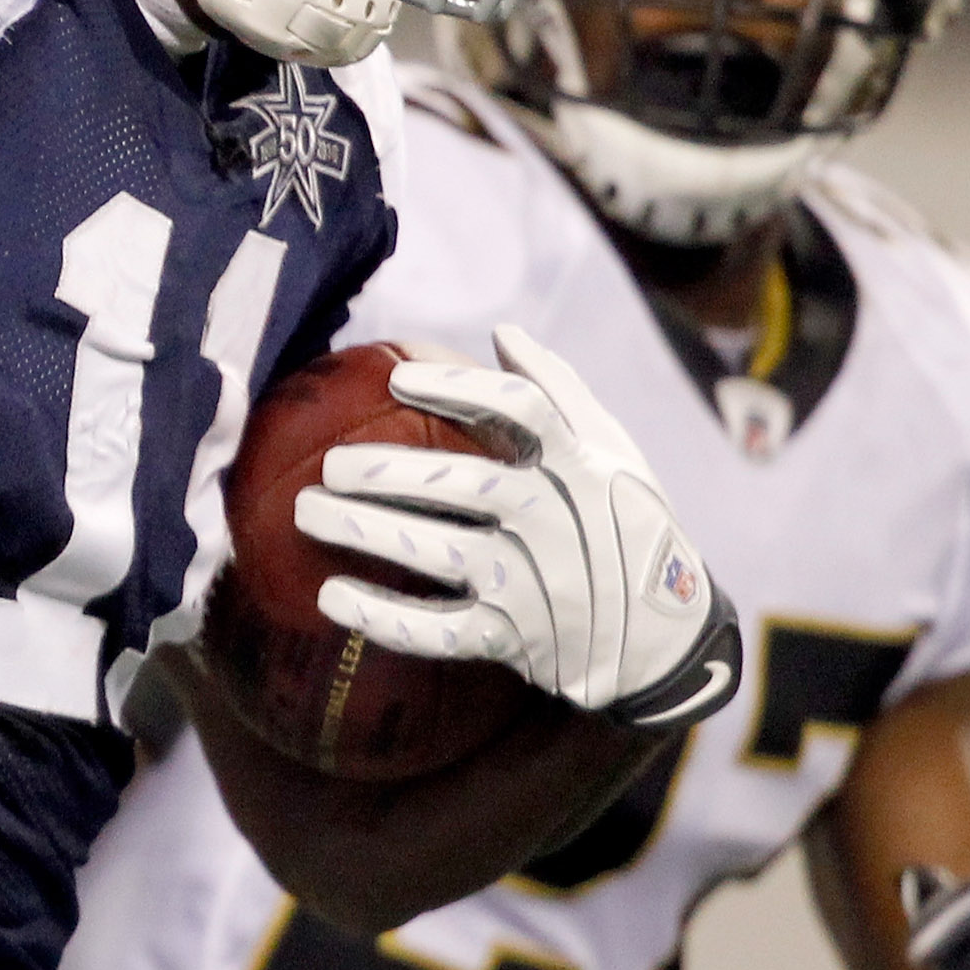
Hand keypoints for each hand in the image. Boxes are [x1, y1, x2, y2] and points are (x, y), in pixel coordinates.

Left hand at [297, 322, 741, 731]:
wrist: (664, 637)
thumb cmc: (626, 525)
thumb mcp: (615, 453)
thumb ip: (559, 393)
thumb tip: (502, 332)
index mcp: (583, 465)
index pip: (523, 410)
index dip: (457, 388)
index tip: (398, 380)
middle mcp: (559, 520)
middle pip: (461, 483)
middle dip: (384, 471)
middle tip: (329, 463)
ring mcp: (535, 582)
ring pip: (437, 552)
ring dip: (363, 531)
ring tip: (305, 513)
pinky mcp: (514, 637)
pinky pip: (437, 631)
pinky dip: (381, 617)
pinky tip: (329, 596)